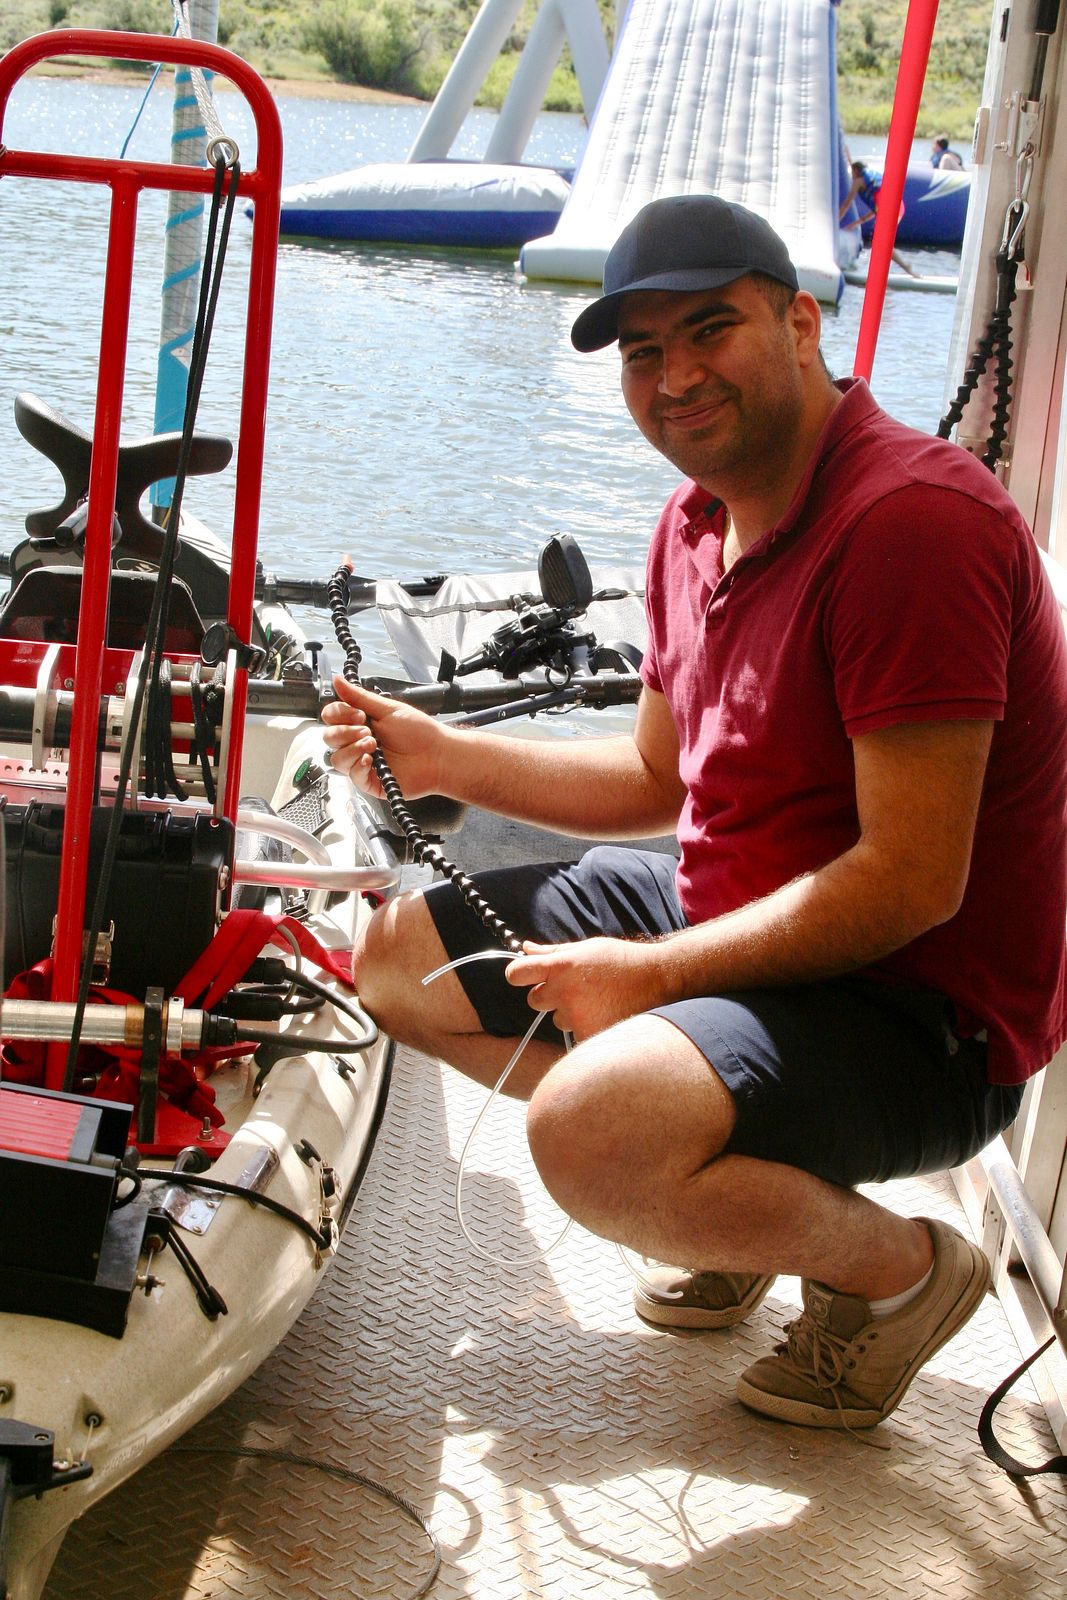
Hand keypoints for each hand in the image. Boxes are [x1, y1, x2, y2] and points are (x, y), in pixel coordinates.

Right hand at [321, 675, 446, 799]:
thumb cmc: (419, 732)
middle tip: (367, 730)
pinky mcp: (369, 781)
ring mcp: (362, 762)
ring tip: (373, 745)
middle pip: (329, 738)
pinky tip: (371, 760)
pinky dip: (358, 766)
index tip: (357, 714)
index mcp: (360, 722)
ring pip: (336, 758)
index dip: (339, 714)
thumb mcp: (388, 709)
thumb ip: (359, 696)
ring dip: (352, 748)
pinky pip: (351, 775)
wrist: (438, 756)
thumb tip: (338, 680)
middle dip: (345, 732)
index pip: (332, 717)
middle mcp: (358, 742)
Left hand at [505, 937, 667, 1040]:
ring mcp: (576, 1015)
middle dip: (548, 996)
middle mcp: (565, 991)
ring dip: (570, 1013)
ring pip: (557, 1019)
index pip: (517, 973)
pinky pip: (575, 1033)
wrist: (657, 980)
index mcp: (561, 965)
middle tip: (575, 989)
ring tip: (597, 1001)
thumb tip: (525, 949)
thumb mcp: (587, 948)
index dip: (519, 975)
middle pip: (534, 1000)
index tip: (525, 976)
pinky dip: (586, 1027)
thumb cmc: (621, 961)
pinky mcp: (588, 1034)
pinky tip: (604, 1014)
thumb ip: (552, 952)